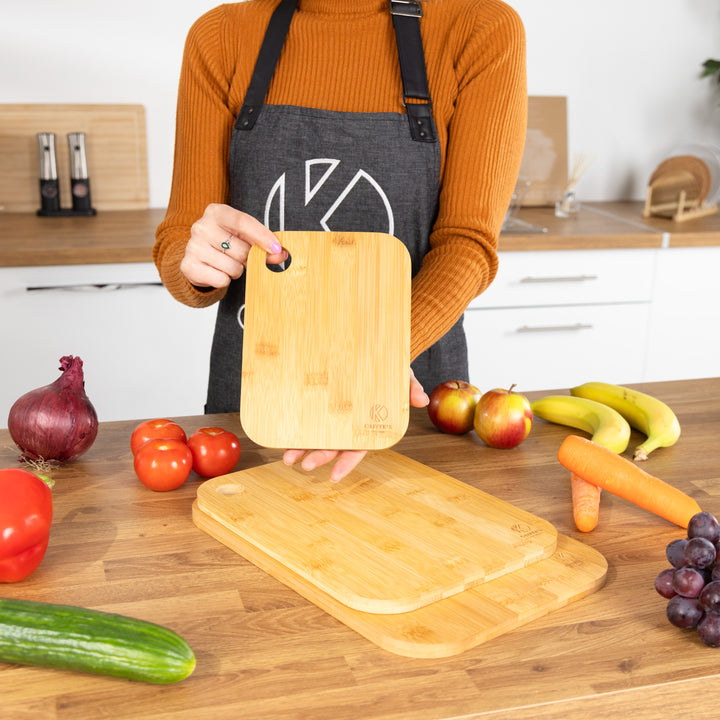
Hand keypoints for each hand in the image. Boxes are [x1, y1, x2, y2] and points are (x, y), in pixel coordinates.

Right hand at [180, 203, 286, 288]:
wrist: (197, 256)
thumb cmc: (225, 242)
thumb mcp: (242, 235)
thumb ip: (262, 242)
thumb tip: (281, 254)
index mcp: (216, 212)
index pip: (243, 222)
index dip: (262, 237)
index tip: (276, 249)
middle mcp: (201, 226)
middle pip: (241, 250)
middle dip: (248, 259)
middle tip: (241, 258)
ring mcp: (193, 246)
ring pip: (233, 267)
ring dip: (236, 270)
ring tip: (227, 263)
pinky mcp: (189, 266)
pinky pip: (221, 280)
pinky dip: (224, 280)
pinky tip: (217, 271)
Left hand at [282, 368, 429, 481]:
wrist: (372, 353)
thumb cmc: (389, 370)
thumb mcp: (402, 377)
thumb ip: (410, 388)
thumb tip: (421, 400)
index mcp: (368, 425)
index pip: (358, 449)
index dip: (346, 463)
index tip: (334, 476)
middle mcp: (348, 425)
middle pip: (333, 447)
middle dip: (319, 457)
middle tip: (305, 465)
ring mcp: (333, 417)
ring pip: (317, 437)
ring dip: (302, 449)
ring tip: (288, 457)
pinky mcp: (319, 404)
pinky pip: (306, 420)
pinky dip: (295, 429)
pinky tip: (283, 437)